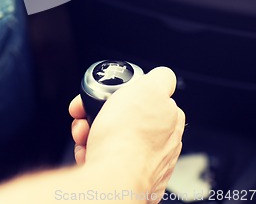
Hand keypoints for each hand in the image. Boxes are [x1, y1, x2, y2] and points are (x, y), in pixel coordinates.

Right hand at [69, 67, 184, 200]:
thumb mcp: (149, 87)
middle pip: (125, 117)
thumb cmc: (128, 136)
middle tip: (88, 115)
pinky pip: (104, 158)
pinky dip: (92, 152)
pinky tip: (88, 152)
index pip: (148, 98)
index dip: (124, 94)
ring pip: (111, 136)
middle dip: (102, 113)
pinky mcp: (127, 178)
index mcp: (171, 119)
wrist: (112, 178)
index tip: (109, 95)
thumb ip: (161, 77)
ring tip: (84, 135)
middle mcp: (162, 144)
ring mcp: (145, 163)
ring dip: (91, 131)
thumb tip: (163, 76)